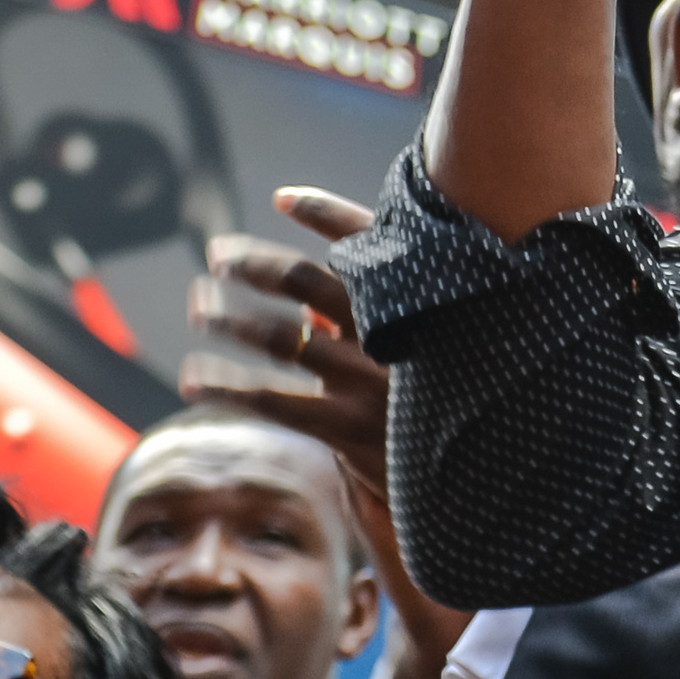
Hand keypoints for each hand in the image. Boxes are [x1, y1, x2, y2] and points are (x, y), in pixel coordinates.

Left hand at [190, 196, 474, 665]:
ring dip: (230, 319)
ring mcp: (368, 382)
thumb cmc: (450, 407)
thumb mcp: (432, 352)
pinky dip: (227, 386)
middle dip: (254, 265)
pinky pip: (274, 402)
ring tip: (198, 307)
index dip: (321, 212)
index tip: (281, 197)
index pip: (369, 239)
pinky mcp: (348, 429)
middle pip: (306, 282)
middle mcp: (393, 334)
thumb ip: (380, 322)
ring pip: (281, 338)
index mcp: (420, 301)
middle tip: (216, 256)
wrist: (485, 481)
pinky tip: (194, 378)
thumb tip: (313, 305)